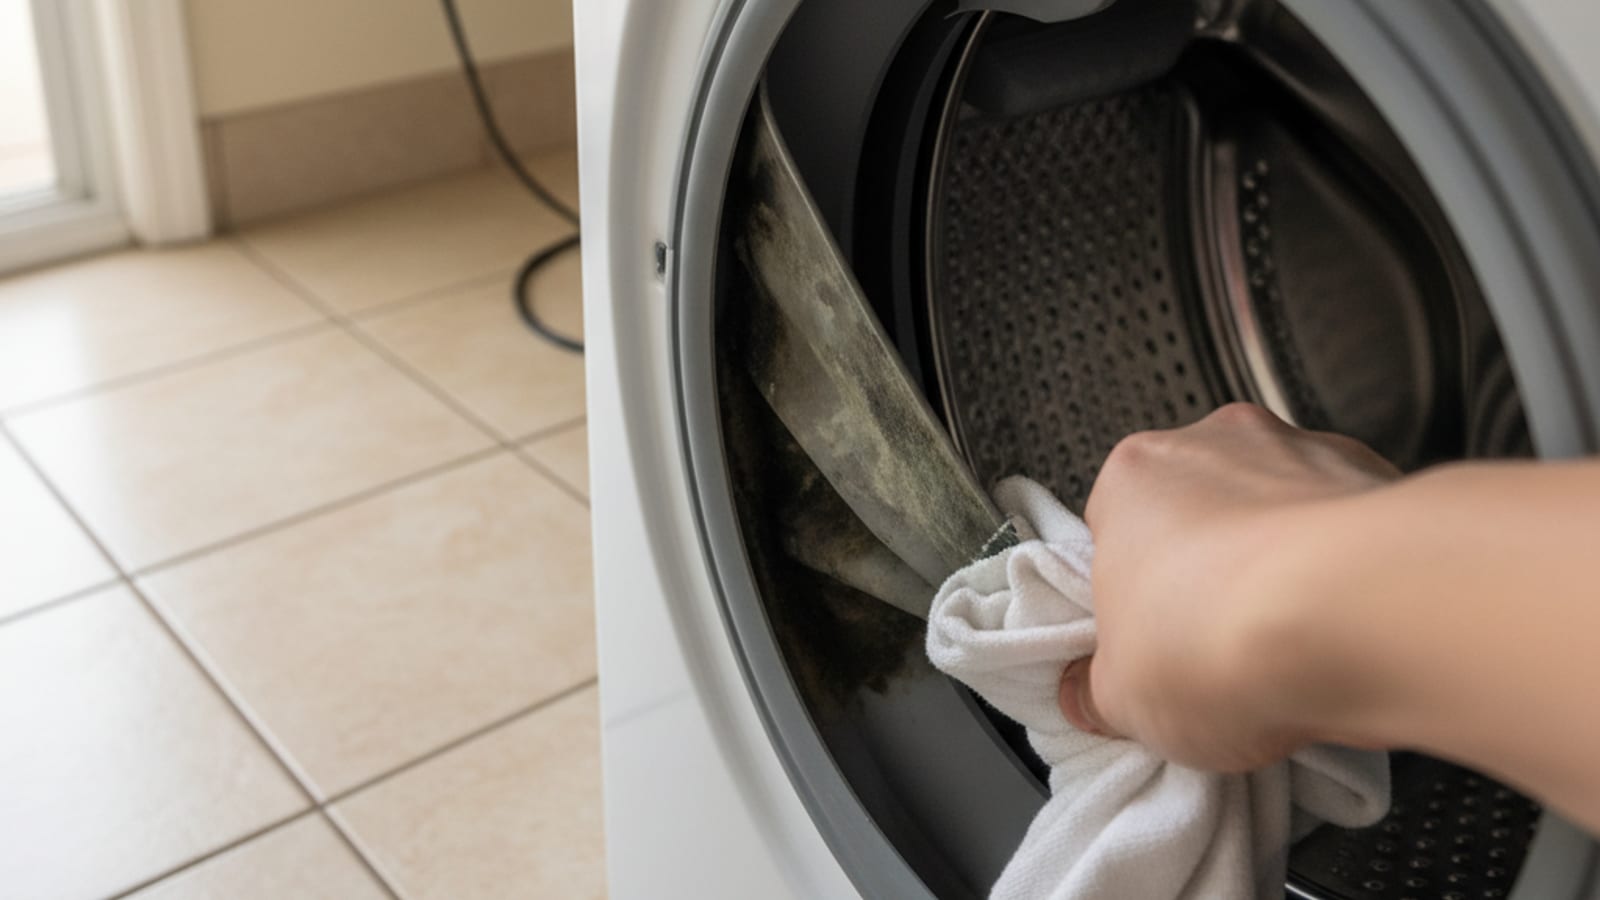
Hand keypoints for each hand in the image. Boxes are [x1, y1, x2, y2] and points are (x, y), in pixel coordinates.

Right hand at [1060, 403, 1399, 770]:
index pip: (1114, 534)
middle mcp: (1217, 445)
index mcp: (1133, 478)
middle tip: (1217, 654)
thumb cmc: (1232, 634)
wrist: (1363, 623)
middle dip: (1209, 578)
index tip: (1147, 648)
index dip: (1131, 600)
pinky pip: (1354, 533)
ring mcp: (1303, 455)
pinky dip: (1353, 575)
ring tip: (1293, 653)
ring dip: (1286, 573)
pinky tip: (1351, 635)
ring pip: (1281, 518)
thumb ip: (1098, 690)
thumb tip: (1095, 696)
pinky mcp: (1383, 479)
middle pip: (1199, 516)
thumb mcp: (1121, 700)